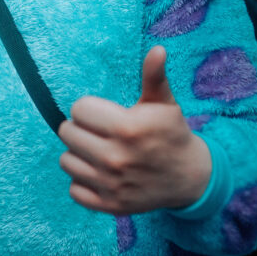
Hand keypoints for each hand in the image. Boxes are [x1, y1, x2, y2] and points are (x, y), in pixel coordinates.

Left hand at [57, 46, 210, 214]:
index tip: (106, 115)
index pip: (78, 109)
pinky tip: (100, 173)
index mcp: (127, 128)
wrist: (191, 177)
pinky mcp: (109, 205)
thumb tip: (157, 50)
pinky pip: (73, 189)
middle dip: (82, 129)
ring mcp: (111, 184)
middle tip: (101, 133)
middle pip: (67, 133)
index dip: (90, 109)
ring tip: (99, 151)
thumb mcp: (163, 104)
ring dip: (79, 154)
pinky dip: (83, 181)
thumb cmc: (171, 134)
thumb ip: (154, 77)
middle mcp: (116, 157)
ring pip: (66, 160)